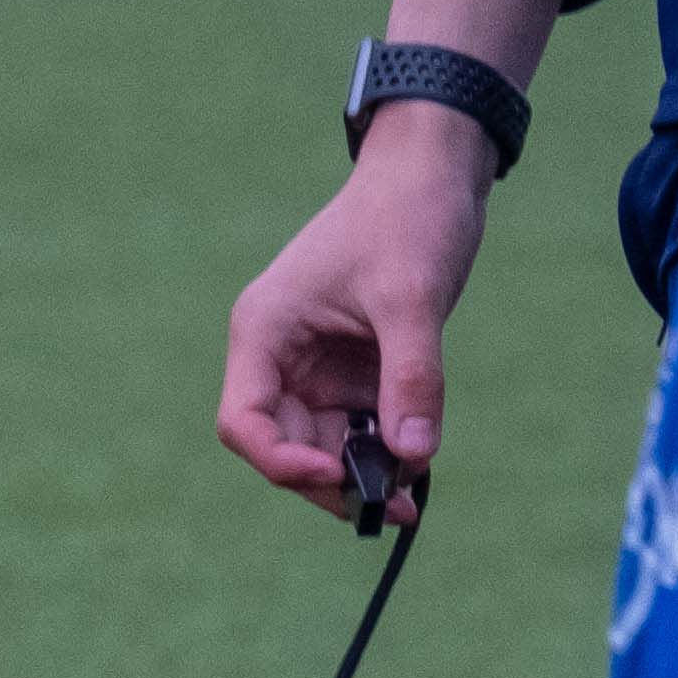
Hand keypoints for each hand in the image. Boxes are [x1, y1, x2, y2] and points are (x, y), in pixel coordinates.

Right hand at [217, 113, 495, 513]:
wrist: (433, 173)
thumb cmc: (406, 216)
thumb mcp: (410, 297)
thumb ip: (411, 377)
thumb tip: (414, 457)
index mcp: (265, 331)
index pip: (245, 421)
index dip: (282, 462)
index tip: (340, 476)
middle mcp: (280, 355)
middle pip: (283, 444)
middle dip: (332, 479)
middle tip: (397, 503)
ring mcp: (316, 365)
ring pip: (323, 444)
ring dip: (362, 471)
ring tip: (415, 491)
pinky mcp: (353, 368)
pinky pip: (358, 426)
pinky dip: (384, 449)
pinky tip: (419, 461)